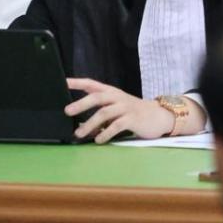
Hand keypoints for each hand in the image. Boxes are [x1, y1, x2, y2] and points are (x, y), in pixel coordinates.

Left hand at [66, 79, 205, 143]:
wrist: (159, 116)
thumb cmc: (133, 113)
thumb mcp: (117, 108)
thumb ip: (100, 113)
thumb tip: (79, 126)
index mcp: (112, 92)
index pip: (92, 84)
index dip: (77, 82)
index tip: (62, 82)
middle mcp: (118, 97)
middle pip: (97, 97)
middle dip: (81, 104)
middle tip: (67, 111)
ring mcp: (126, 107)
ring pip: (104, 113)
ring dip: (90, 124)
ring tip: (79, 134)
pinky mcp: (133, 119)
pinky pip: (116, 126)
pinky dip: (105, 133)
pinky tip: (98, 140)